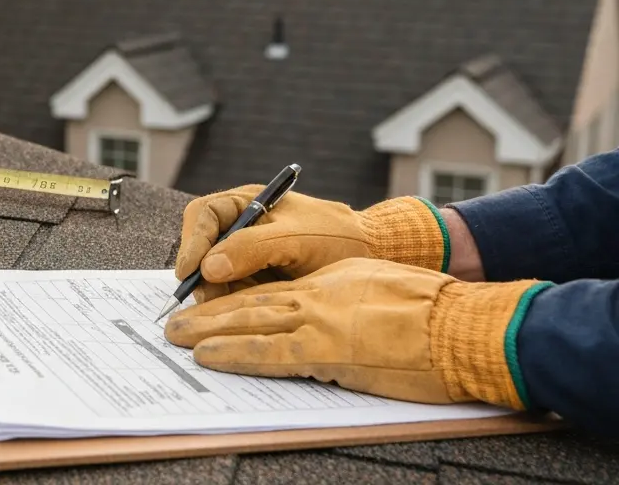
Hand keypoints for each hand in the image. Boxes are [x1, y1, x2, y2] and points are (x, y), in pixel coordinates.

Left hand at [165, 258, 541, 407]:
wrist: (464, 325)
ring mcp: (320, 321)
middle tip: (174, 319)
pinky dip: (233, 353)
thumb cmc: (440, 313)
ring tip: (176, 336)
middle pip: (251, 300)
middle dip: (210, 310)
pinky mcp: (327, 350)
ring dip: (208, 330)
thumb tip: (334, 317)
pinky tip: (208, 356)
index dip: (238, 297)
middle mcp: (319, 295)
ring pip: (248, 321)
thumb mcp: (385, 290)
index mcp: (334, 282)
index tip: (212, 303)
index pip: (274, 289)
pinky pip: (268, 352)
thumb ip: (352, 298)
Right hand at [174, 187, 447, 302]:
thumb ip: (253, 247)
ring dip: (219, 292)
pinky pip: (230, 294)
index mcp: (247, 203)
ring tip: (243, 303)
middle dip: (203, 274)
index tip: (190, 272)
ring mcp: (245, 257)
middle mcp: (240, 228)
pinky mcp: (253, 282)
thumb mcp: (296, 238)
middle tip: (212, 297)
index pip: (203, 216)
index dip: (191, 242)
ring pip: (211, 276)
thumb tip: (209, 266)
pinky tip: (252, 309)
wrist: (375, 259)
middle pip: (200, 248)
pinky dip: (233, 304)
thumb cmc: (340, 238)